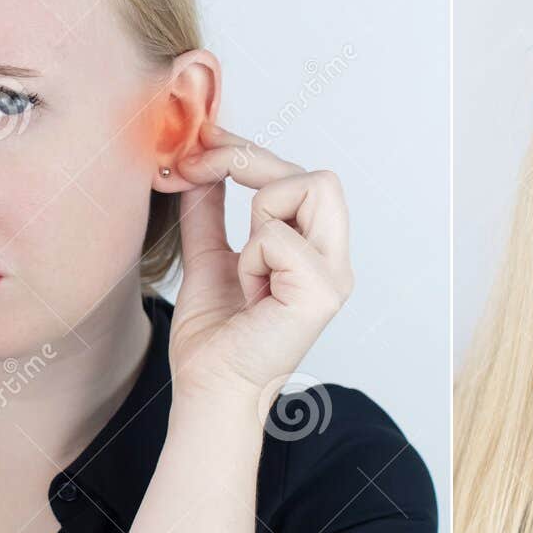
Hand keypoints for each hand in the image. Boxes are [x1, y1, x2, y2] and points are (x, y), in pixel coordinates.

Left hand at [163, 123, 353, 403]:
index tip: (203, 142)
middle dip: (251, 162)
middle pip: (317, 174)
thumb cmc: (214, 340)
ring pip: (308, 189)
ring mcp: (335, 277)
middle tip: (197, 168)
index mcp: (316, 252)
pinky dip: (252, 258)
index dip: (250, 153)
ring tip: (246, 265)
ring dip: (260, 216)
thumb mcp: (208, 258)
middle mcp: (335, 261)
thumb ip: (209, 213)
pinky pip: (279, 236)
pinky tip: (251, 292)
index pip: (302, 177)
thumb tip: (201, 167)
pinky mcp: (322, 293)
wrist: (208, 390)